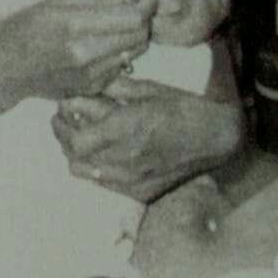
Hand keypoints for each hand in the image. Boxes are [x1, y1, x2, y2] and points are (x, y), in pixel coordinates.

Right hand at [0, 0, 156, 102]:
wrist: (6, 69)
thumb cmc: (25, 28)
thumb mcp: (55, 2)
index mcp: (73, 26)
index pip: (132, 17)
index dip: (146, 3)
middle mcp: (85, 55)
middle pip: (140, 36)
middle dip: (144, 17)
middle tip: (137, 4)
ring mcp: (90, 76)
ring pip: (134, 52)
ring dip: (135, 34)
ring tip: (120, 21)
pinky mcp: (92, 88)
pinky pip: (120, 66)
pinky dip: (120, 51)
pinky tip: (105, 42)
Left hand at [52, 76, 243, 201]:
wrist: (217, 138)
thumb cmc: (182, 107)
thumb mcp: (146, 89)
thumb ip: (111, 88)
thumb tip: (82, 85)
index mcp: (124, 129)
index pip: (74, 138)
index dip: (61, 124)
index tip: (61, 109)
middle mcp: (124, 159)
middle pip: (73, 157)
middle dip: (64, 136)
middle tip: (65, 120)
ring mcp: (132, 181)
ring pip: (84, 173)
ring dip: (77, 154)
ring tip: (83, 136)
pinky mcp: (141, 193)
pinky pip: (104, 184)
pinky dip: (96, 167)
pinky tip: (105, 152)